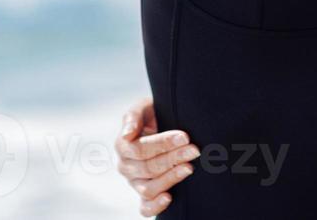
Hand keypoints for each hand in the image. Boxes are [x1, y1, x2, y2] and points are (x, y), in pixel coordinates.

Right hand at [113, 98, 198, 215]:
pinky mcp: (144, 196)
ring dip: (170, 178)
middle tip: (194, 150)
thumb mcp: (143, 108)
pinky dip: (155, 206)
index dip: (162, 144)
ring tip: (189, 168)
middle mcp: (126, 166)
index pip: (139, 149)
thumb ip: (133, 117)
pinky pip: (145, 208)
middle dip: (173, 158)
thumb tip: (127, 134)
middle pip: (147, 168)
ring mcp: (134, 182)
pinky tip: (169, 197)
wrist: (163, 124)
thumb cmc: (152, 114)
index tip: (184, 137)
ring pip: (148, 188)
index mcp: (122, 145)